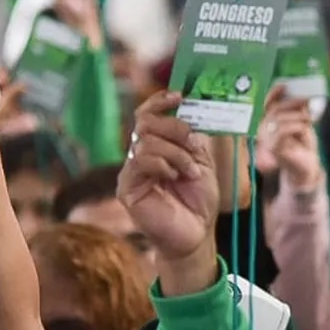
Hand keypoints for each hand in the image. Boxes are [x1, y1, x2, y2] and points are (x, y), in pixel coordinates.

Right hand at [117, 92, 217, 263]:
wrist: (196, 234)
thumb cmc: (198, 200)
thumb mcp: (202, 162)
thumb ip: (193, 138)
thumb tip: (192, 110)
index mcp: (157, 145)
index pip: (147, 113)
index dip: (159, 101)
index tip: (179, 96)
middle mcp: (140, 154)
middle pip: (145, 122)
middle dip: (174, 127)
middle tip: (193, 142)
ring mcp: (132, 170)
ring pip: (145, 141)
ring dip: (175, 153)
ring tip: (190, 172)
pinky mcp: (127, 187)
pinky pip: (138, 162)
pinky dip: (161, 164)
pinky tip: (173, 176)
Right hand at [257, 86, 322, 192]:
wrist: (307, 165)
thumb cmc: (303, 143)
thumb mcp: (302, 122)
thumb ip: (299, 110)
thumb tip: (302, 96)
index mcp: (269, 121)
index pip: (267, 104)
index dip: (273, 93)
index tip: (285, 85)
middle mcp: (264, 129)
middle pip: (274, 109)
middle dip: (292, 102)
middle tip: (308, 101)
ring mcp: (267, 139)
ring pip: (279, 119)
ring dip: (298, 116)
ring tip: (310, 119)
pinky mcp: (273, 148)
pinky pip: (282, 131)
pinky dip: (296, 126)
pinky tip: (304, 128)